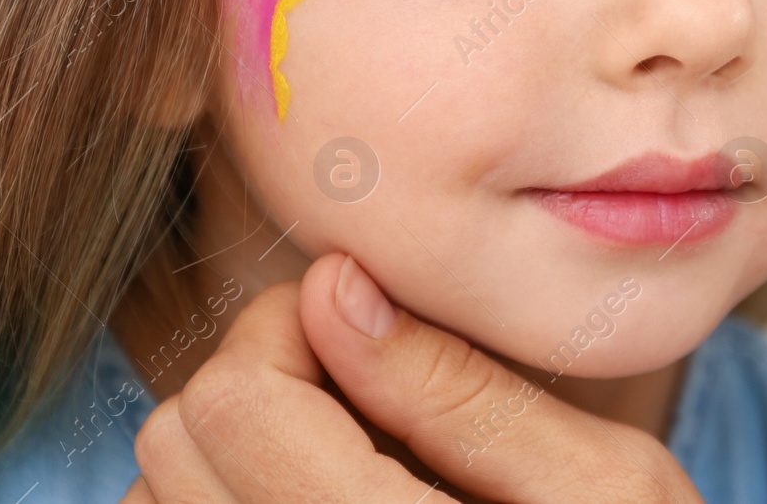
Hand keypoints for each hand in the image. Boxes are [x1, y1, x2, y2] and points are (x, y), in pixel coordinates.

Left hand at [121, 252, 701, 503]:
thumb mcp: (605, 483)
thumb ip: (464, 391)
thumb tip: (334, 285)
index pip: (235, 404)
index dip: (288, 325)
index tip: (362, 320)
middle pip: (175, 446)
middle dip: (257, 377)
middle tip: (358, 383)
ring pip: (161, 499)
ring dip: (235, 450)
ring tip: (345, 455)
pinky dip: (232, 499)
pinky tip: (321, 495)